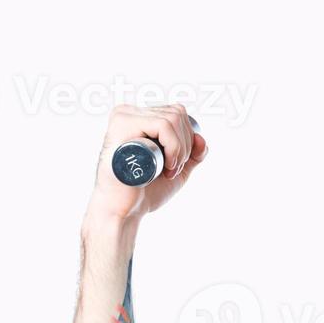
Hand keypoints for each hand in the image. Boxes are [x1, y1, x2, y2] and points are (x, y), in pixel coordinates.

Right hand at [86, 103, 207, 222]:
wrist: (125, 210)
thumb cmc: (145, 191)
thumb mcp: (177, 169)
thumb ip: (193, 155)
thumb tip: (201, 138)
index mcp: (139, 118)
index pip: (177, 113)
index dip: (187, 139)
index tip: (176, 165)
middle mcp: (129, 113)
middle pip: (178, 113)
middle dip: (185, 146)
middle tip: (171, 170)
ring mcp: (123, 117)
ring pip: (173, 119)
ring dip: (180, 150)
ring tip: (167, 170)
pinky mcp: (122, 125)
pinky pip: (163, 125)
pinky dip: (174, 147)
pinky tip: (165, 166)